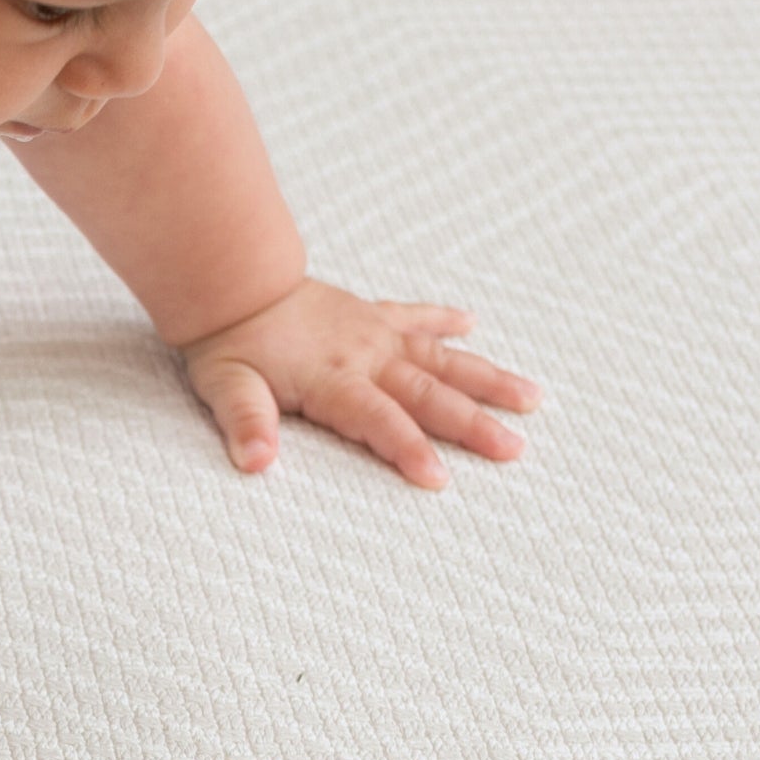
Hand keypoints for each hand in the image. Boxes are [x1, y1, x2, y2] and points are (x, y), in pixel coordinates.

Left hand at [179, 276, 542, 487]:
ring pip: (441, 357)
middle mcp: (366, 356)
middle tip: (516, 450)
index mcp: (334, 379)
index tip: (440, 479)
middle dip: (473, 425)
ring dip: (486, 378)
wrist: (231, 280)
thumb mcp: (226, 387)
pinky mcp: (369, 313)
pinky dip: (443, 319)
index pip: (379, 421)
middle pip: (428, 395)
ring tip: (532, 398)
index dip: (408, 449)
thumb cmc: (227, 342)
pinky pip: (414, 315)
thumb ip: (246, 423)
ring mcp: (373, 332)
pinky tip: (472, 323)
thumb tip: (256, 462)